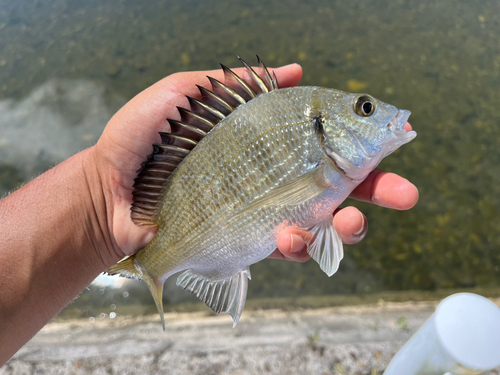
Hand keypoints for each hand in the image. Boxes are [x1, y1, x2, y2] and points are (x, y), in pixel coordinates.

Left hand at [93, 63, 417, 263]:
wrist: (109, 190)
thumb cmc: (142, 139)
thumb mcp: (186, 93)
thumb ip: (237, 82)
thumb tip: (294, 69)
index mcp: (266, 142)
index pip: (324, 141)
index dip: (360, 143)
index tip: (394, 142)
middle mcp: (271, 177)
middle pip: (336, 185)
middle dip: (376, 192)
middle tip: (405, 195)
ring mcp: (261, 210)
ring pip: (321, 222)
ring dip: (344, 225)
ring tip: (346, 222)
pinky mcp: (246, 240)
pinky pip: (285, 246)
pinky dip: (299, 242)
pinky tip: (292, 234)